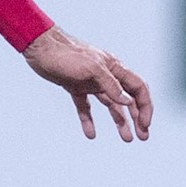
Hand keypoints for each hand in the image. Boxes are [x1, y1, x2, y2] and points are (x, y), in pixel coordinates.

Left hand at [24, 24, 152, 141]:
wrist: (40, 47)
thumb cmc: (67, 54)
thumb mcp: (92, 68)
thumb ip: (111, 85)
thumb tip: (129, 101)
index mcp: (115, 68)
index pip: (138, 88)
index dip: (145, 107)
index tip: (145, 125)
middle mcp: (106, 76)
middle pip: (128, 99)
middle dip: (138, 118)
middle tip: (142, 137)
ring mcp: (91, 82)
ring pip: (111, 105)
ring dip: (120, 121)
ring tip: (126, 138)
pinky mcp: (75, 87)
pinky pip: (85, 107)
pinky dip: (89, 120)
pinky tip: (90, 134)